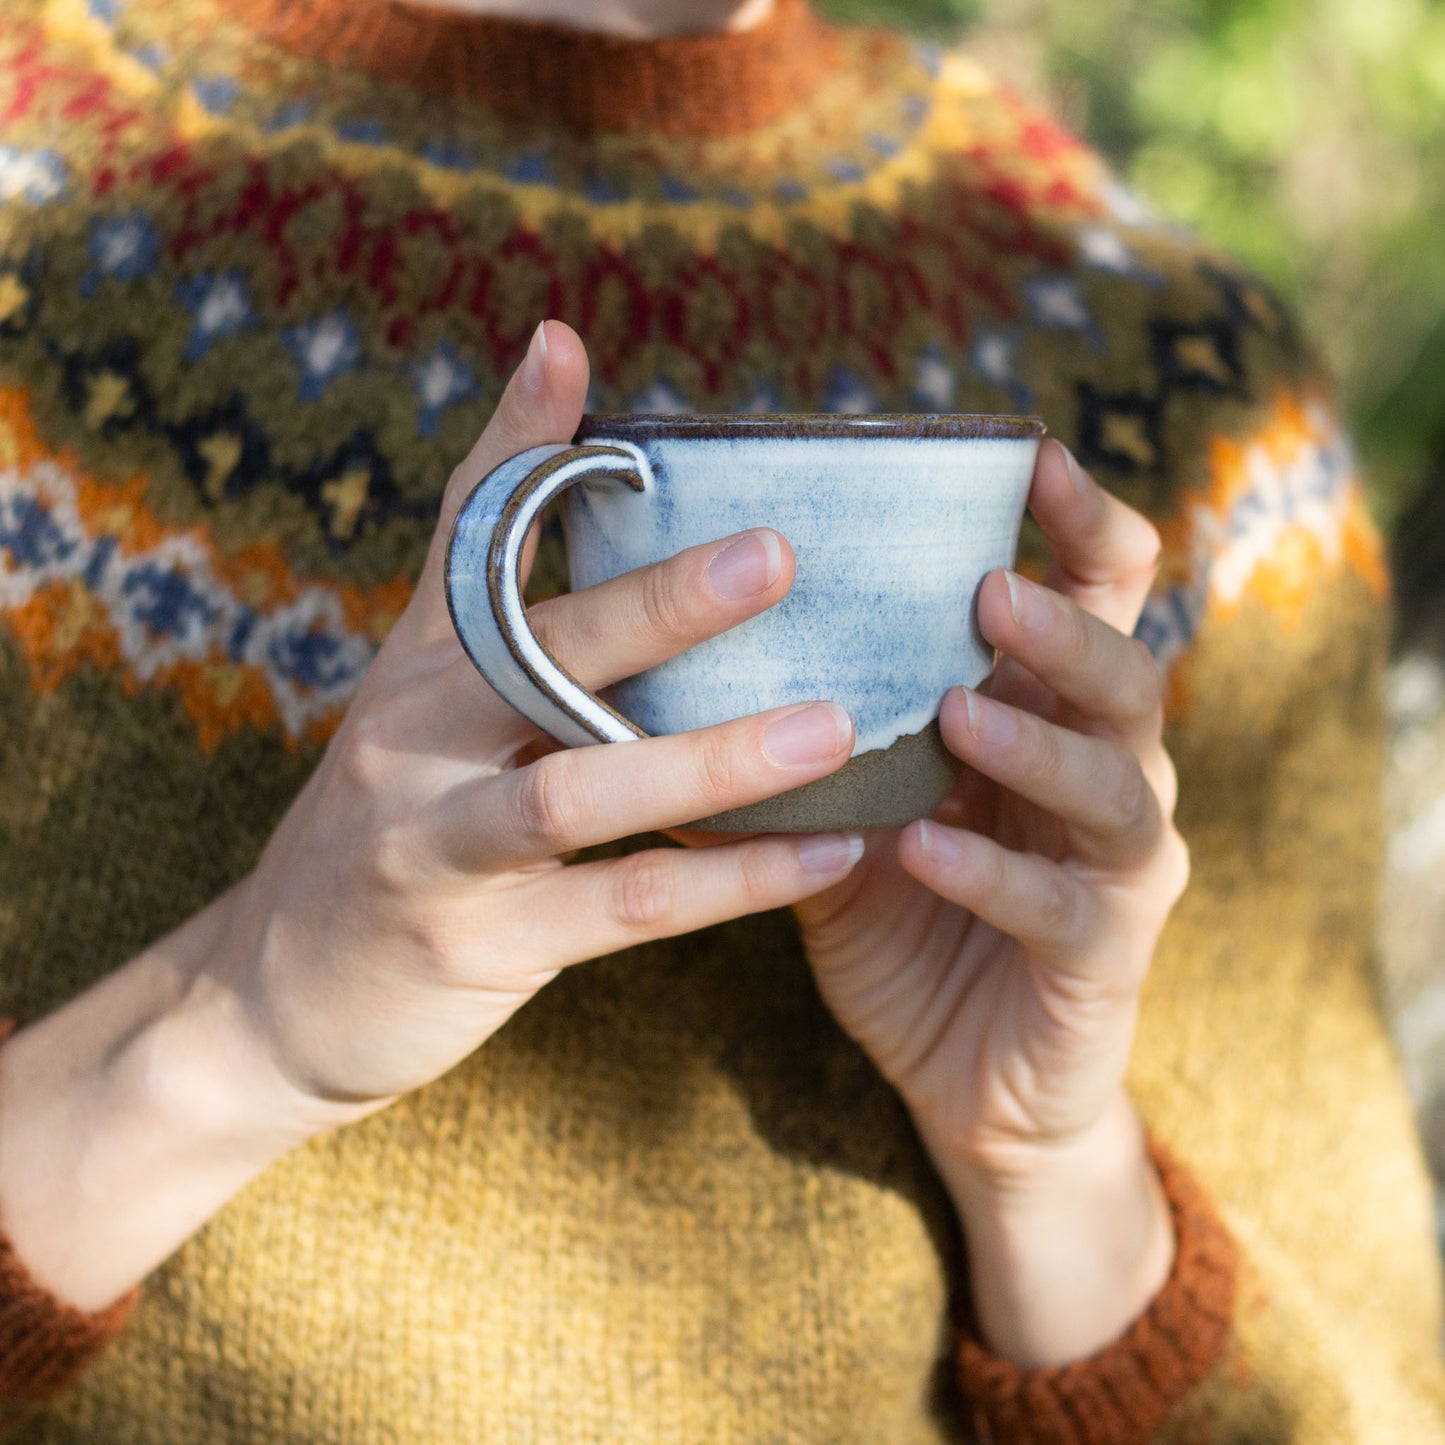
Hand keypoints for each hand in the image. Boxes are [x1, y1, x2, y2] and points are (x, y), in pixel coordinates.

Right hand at [0, 321, 864, 1311]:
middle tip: (775, 556)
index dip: (511, 438)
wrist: (277, 997)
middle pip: (535, 652)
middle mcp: (415, 737)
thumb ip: (497, 624)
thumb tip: (580, 511)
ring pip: (583, 791)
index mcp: (418, 667)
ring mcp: (438, 843)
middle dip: (656, 603)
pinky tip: (832, 853)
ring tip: (837, 728)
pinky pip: (627, 908)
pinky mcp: (479, 943)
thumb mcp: (425, 715)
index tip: (564, 345)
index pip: (462, 533)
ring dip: (714, 759)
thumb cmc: (396, 827)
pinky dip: (733, 881)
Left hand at [792, 440, 1187, 1365]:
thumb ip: (797, 741)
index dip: (1080, 523)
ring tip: (954, 710)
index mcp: (1050, 717)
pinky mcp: (1103, 958)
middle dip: (1064, 626)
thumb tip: (661, 662)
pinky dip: (992, 873)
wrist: (968, 1081)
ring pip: (1113, 784)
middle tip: (988, 589)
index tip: (1027, 455)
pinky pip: (1062, 906)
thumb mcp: (847, 816)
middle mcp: (1104, 775)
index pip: (1098, 596)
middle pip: (1128, 672)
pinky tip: (923, 848)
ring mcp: (1117, 869)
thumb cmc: (905, 921)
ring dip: (1035, 742)